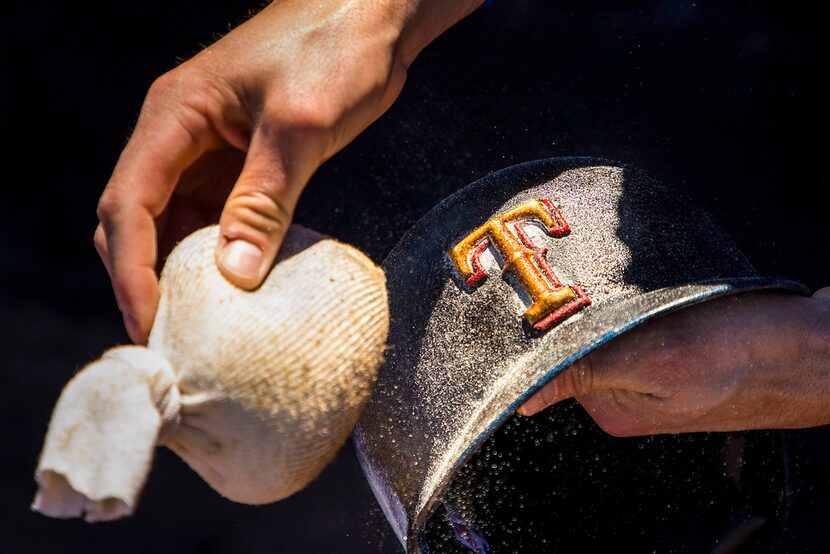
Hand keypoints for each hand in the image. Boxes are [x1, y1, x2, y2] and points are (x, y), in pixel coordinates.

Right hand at [95, 0, 482, 342]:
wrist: (373, 16)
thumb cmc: (335, 49)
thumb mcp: (298, 127)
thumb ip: (264, 201)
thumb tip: (233, 275)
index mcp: (173, 116)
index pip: (127, 203)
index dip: (131, 270)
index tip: (150, 323)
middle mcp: (179, 135)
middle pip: (136, 219)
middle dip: (145, 278)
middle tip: (168, 337)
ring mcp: (209, 149)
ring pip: (174, 223)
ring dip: (182, 272)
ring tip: (199, 325)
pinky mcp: (243, 161)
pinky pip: (216, 217)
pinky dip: (219, 254)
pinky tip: (236, 288)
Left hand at [519, 288, 829, 435]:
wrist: (821, 346)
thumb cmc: (748, 354)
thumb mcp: (658, 361)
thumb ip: (588, 373)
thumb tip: (521, 402)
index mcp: (613, 406)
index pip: (555, 363)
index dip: (548, 326)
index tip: (546, 290)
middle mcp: (628, 392)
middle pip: (580, 342)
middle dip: (583, 309)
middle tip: (596, 276)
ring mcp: (655, 372)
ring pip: (611, 327)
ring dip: (616, 301)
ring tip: (638, 281)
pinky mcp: (680, 350)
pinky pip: (644, 320)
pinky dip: (645, 300)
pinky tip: (661, 287)